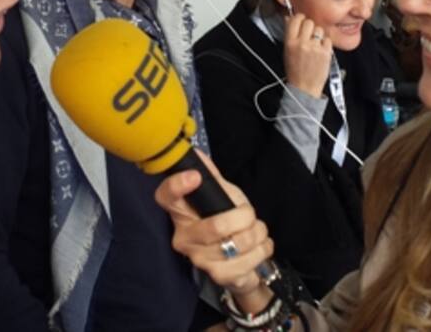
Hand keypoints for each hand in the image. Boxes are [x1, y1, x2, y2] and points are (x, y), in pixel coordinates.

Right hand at [154, 150, 274, 300]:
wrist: (236, 259)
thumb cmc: (224, 220)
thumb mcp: (220, 195)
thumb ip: (211, 177)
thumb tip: (197, 153)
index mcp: (180, 213)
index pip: (166, 197)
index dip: (177, 186)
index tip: (194, 176)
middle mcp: (184, 239)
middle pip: (216, 226)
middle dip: (245, 217)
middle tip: (250, 215)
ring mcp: (200, 260)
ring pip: (236, 245)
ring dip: (258, 234)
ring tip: (259, 231)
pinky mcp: (218, 276)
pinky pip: (248, 262)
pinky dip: (263, 250)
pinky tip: (261, 246)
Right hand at [283, 13, 332, 95]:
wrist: (304, 88)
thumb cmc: (295, 71)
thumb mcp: (287, 52)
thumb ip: (289, 34)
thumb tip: (289, 18)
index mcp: (290, 42)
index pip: (295, 20)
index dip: (299, 18)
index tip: (301, 21)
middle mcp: (302, 43)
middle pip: (309, 22)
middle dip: (309, 27)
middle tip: (309, 34)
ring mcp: (315, 48)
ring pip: (319, 29)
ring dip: (318, 35)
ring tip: (315, 45)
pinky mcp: (326, 53)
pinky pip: (327, 39)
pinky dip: (325, 44)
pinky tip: (321, 51)